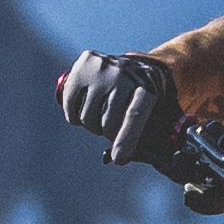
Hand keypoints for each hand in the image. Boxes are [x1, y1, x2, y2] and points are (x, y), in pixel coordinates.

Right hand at [57, 48, 185, 169]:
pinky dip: (74, 116)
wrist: (134, 65)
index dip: (126, 139)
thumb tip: (120, 158)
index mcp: (147, 85)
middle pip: (107, 120)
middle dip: (108, 134)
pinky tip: (83, 109)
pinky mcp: (83, 65)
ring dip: (91, 125)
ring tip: (99, 115)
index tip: (118, 159)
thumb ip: (145, 135)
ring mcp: (102, 67)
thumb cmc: (143, 98)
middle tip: (110, 129)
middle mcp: (124, 73)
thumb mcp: (154, 111)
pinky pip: (70, 105)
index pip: (134, 114)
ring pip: (87, 116)